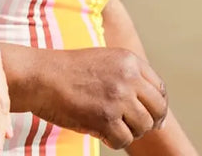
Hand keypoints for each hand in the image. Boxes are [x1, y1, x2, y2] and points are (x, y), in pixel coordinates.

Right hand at [23, 46, 167, 150]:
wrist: (42, 76)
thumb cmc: (70, 70)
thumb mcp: (105, 61)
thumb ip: (130, 77)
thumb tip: (157, 112)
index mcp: (129, 60)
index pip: (159, 90)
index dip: (156, 107)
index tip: (149, 116)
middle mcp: (128, 77)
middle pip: (157, 110)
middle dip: (148, 122)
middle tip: (131, 125)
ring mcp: (118, 98)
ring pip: (143, 127)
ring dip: (129, 131)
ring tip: (109, 125)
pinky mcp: (106, 118)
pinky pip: (124, 141)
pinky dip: (113, 141)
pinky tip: (100, 131)